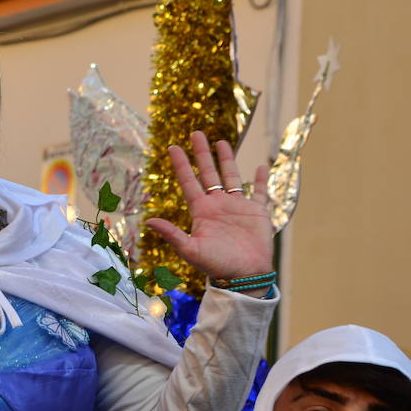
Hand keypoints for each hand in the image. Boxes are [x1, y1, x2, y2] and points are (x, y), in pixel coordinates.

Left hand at [145, 131, 274, 282]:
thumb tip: (149, 221)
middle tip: (196, 133)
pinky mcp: (257, 213)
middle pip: (209, 173)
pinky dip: (262, 180)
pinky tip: (261, 167)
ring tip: (221, 142)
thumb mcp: (191, 250)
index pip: (189, 181)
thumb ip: (172, 234)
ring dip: (227, 160)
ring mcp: (238, 207)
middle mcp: (218, 205)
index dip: (181, 164)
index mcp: (202, 211)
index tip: (173, 147)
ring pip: (232, 177)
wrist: (244, 277)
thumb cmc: (217, 266)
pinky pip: (260, 192)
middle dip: (202, 154)